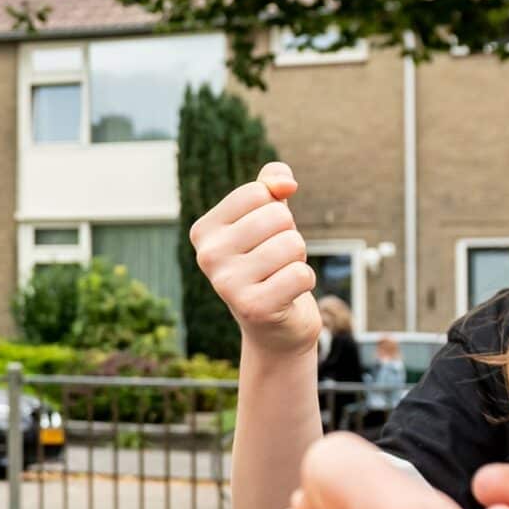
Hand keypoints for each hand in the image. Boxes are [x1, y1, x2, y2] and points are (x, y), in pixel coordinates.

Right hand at [189, 162, 320, 356]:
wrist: (273, 325)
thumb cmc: (270, 262)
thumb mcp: (267, 216)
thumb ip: (272, 182)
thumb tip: (287, 184)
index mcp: (204, 231)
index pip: (257, 192)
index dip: (275, 210)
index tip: (264, 236)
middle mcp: (207, 256)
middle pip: (277, 216)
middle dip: (289, 236)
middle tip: (275, 261)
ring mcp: (227, 284)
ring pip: (292, 244)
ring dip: (297, 260)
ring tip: (280, 276)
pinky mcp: (253, 308)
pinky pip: (301, 274)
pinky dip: (304, 282)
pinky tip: (287, 295)